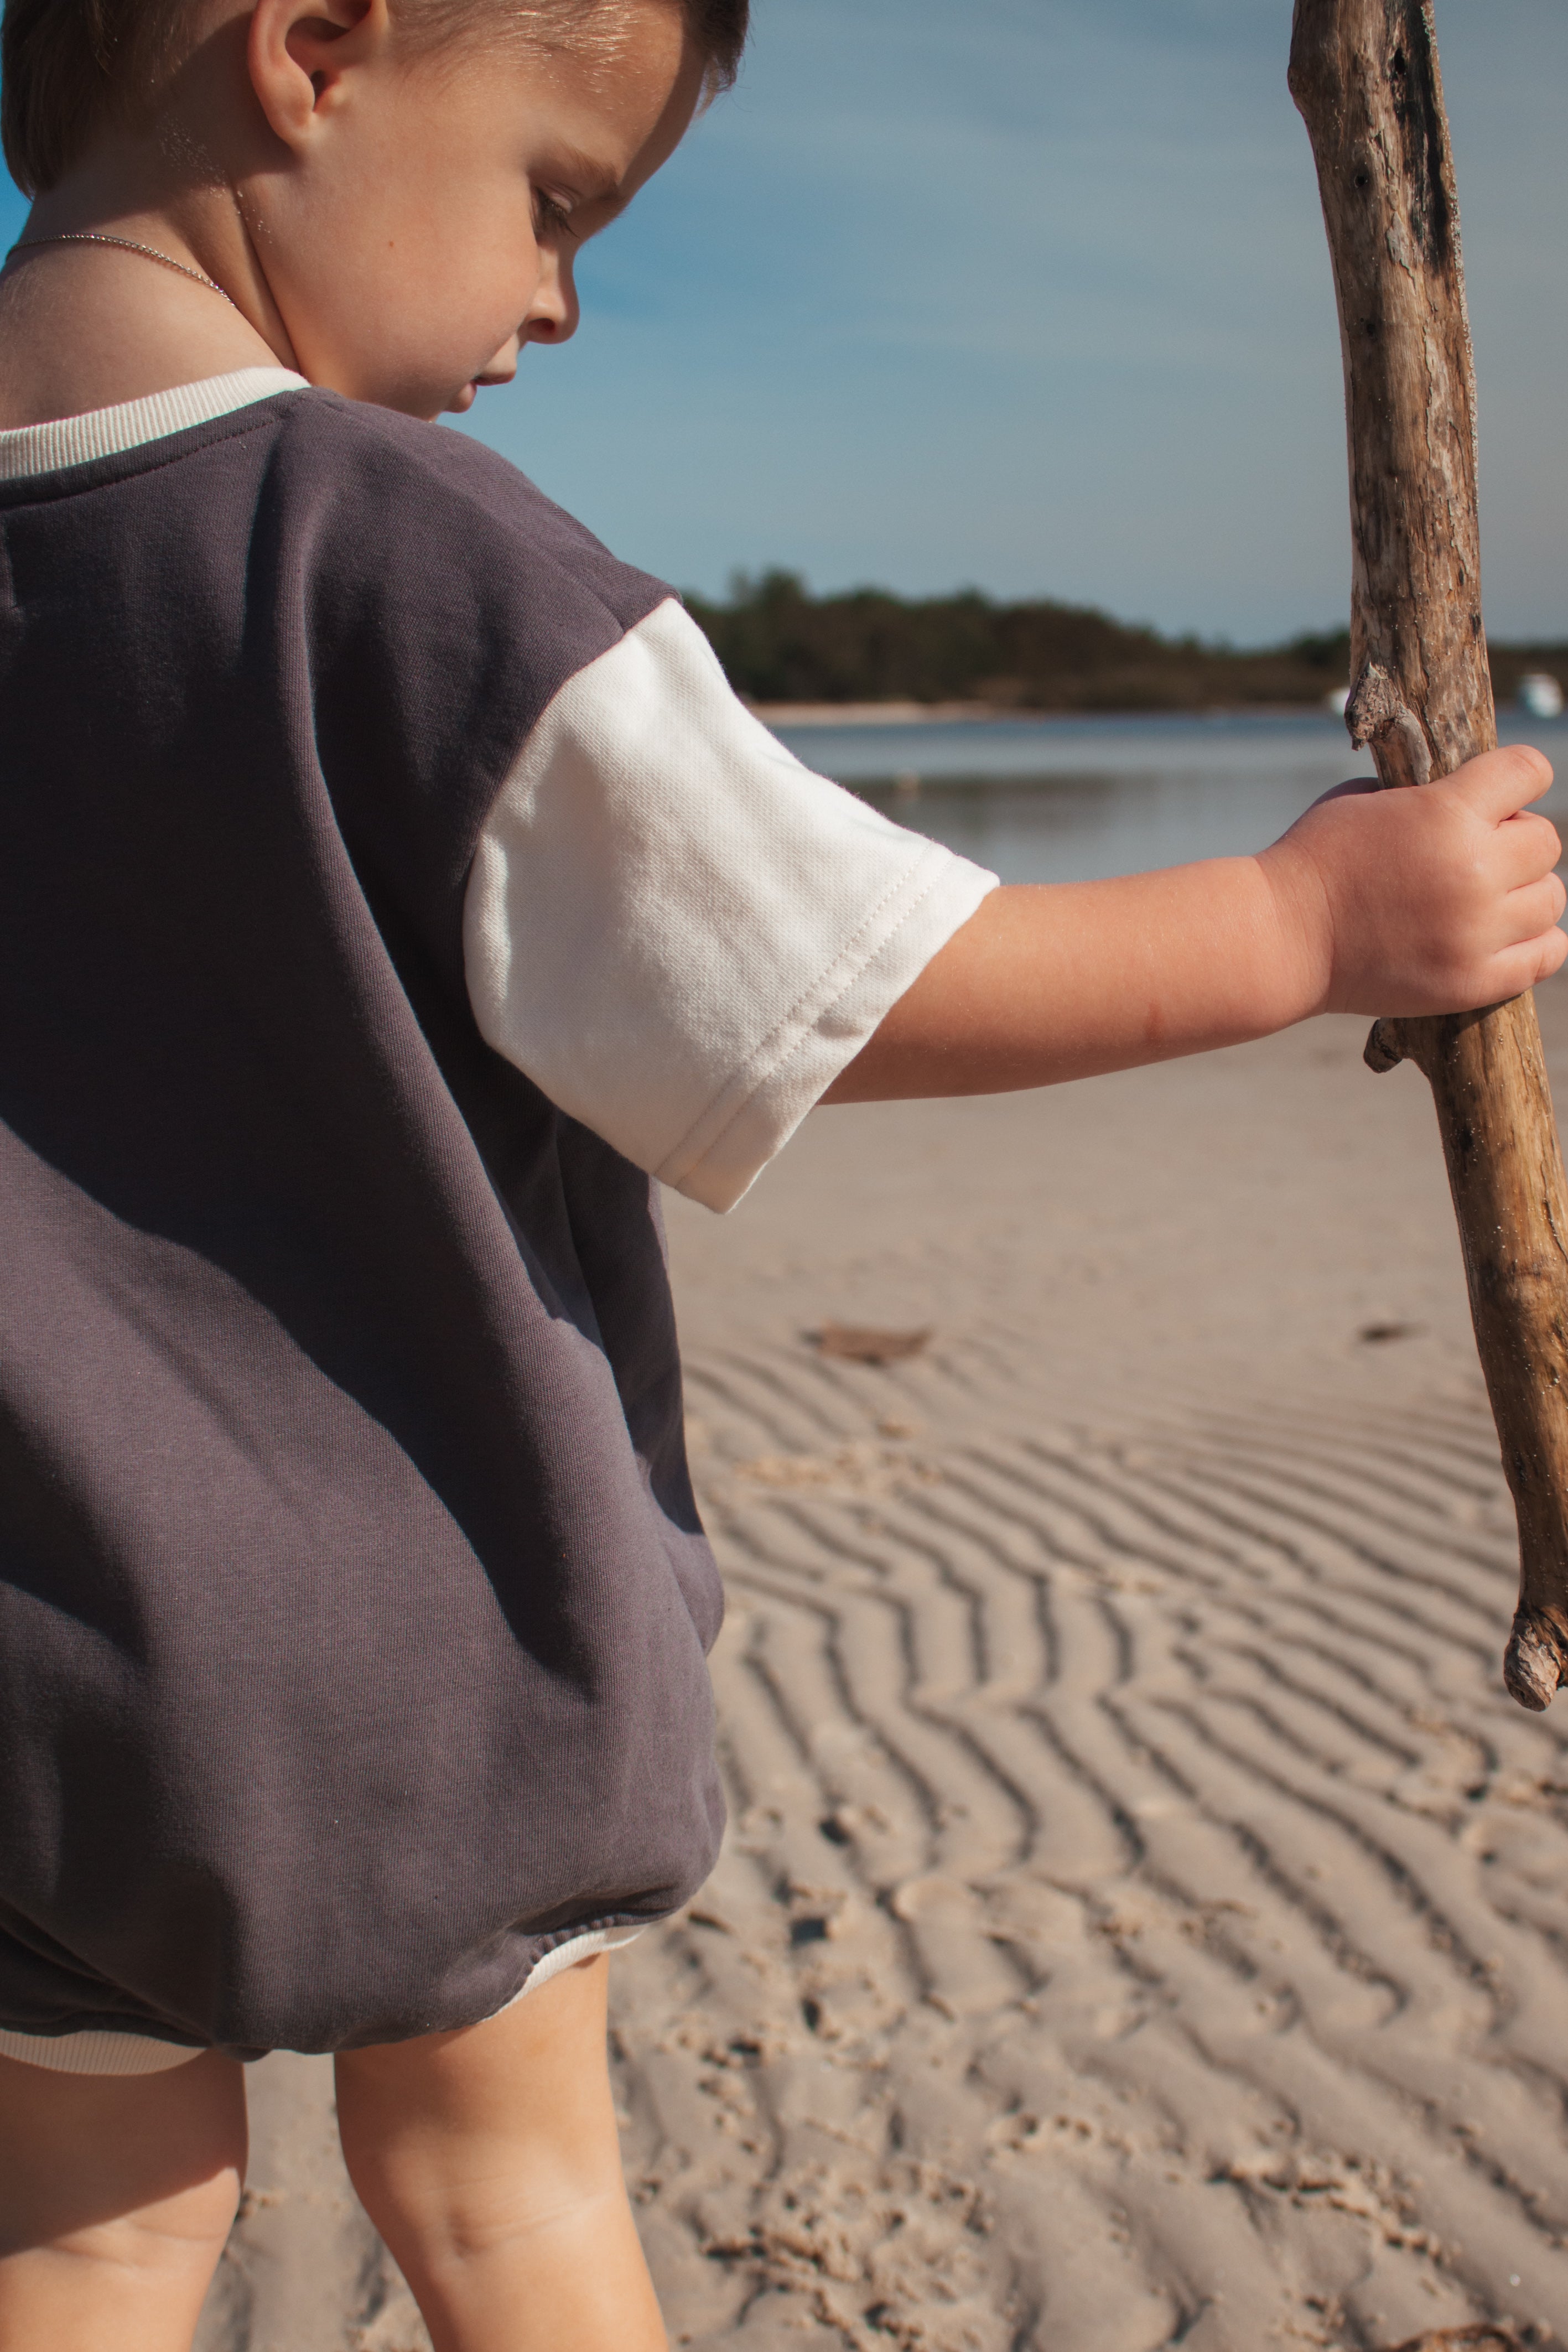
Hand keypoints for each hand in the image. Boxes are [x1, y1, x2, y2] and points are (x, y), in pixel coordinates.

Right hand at [1259, 745, 1567, 1017]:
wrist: (1280, 939)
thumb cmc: (1315, 861)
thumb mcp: (1365, 800)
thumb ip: (1427, 796)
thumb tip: (1475, 803)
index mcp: (1446, 812)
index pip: (1530, 771)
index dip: (1520, 778)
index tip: (1503, 793)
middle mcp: (1472, 870)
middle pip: (1546, 841)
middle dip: (1516, 840)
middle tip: (1479, 855)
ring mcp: (1476, 932)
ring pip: (1551, 898)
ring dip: (1527, 893)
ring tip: (1490, 899)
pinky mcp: (1472, 982)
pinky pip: (1547, 954)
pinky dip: (1538, 942)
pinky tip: (1508, 935)